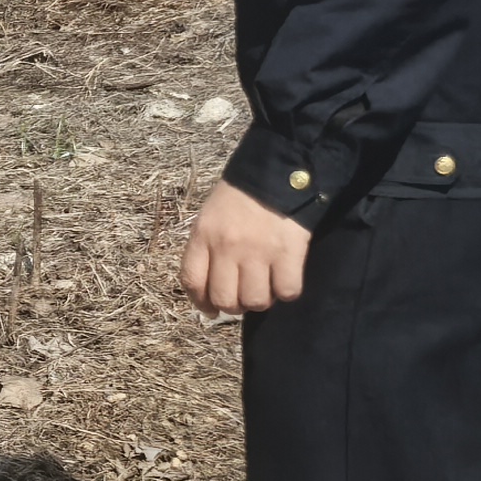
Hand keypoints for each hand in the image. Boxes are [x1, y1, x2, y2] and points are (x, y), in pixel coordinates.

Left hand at [179, 181, 312, 315]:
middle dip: (234, 306)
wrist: (278, 171)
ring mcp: (258, 251)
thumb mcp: (211, 216)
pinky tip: (286, 279)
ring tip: (266, 287)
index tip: (210, 309)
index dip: (200, 303)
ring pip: (256, 301)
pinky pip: (287, 291)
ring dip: (261, 300)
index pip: (192, 281)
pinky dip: (287, 291)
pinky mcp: (288, 252)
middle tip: (244, 296)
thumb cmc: (241, 195)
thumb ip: (206, 247)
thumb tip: (209, 289)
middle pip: (225, 299)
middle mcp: (226, 247)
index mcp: (203, 235)